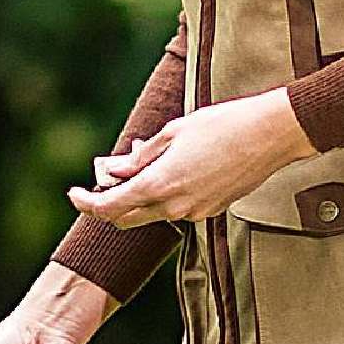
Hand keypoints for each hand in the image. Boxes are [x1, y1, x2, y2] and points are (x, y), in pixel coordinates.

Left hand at [67, 87, 316, 228]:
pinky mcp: (210, 211)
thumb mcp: (173, 133)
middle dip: (109, 200)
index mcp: (160, 185)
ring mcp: (194, 213)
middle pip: (126, 218)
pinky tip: (170, 165)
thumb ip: (140, 157)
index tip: (74, 193)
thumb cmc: (221, 125)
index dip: (86, 203)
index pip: (110, 207)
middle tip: (105, 174)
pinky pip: (175, 208)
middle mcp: (174, 207)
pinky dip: (163, 192)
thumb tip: (112, 169)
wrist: (269, 135)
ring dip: (139, 191)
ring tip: (144, 154)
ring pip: (151, 211)